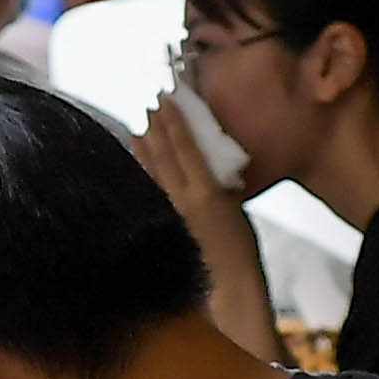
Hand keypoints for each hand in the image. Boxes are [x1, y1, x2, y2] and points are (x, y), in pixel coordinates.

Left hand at [134, 82, 247, 229]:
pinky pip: (152, 187)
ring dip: (145, 147)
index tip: (166, 101)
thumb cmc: (241, 242)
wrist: (229, 277)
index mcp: (205, 191)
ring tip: (137, 128)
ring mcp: (170, 209)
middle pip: (164, 156)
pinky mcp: (165, 220)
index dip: (175, 123)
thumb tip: (210, 160)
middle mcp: (182, 198)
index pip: (186, 148)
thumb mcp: (238, 202)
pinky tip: (141, 161)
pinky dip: (145, 169)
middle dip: (156, 129)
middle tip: (148, 106)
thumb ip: (222, 179)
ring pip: (152, 171)